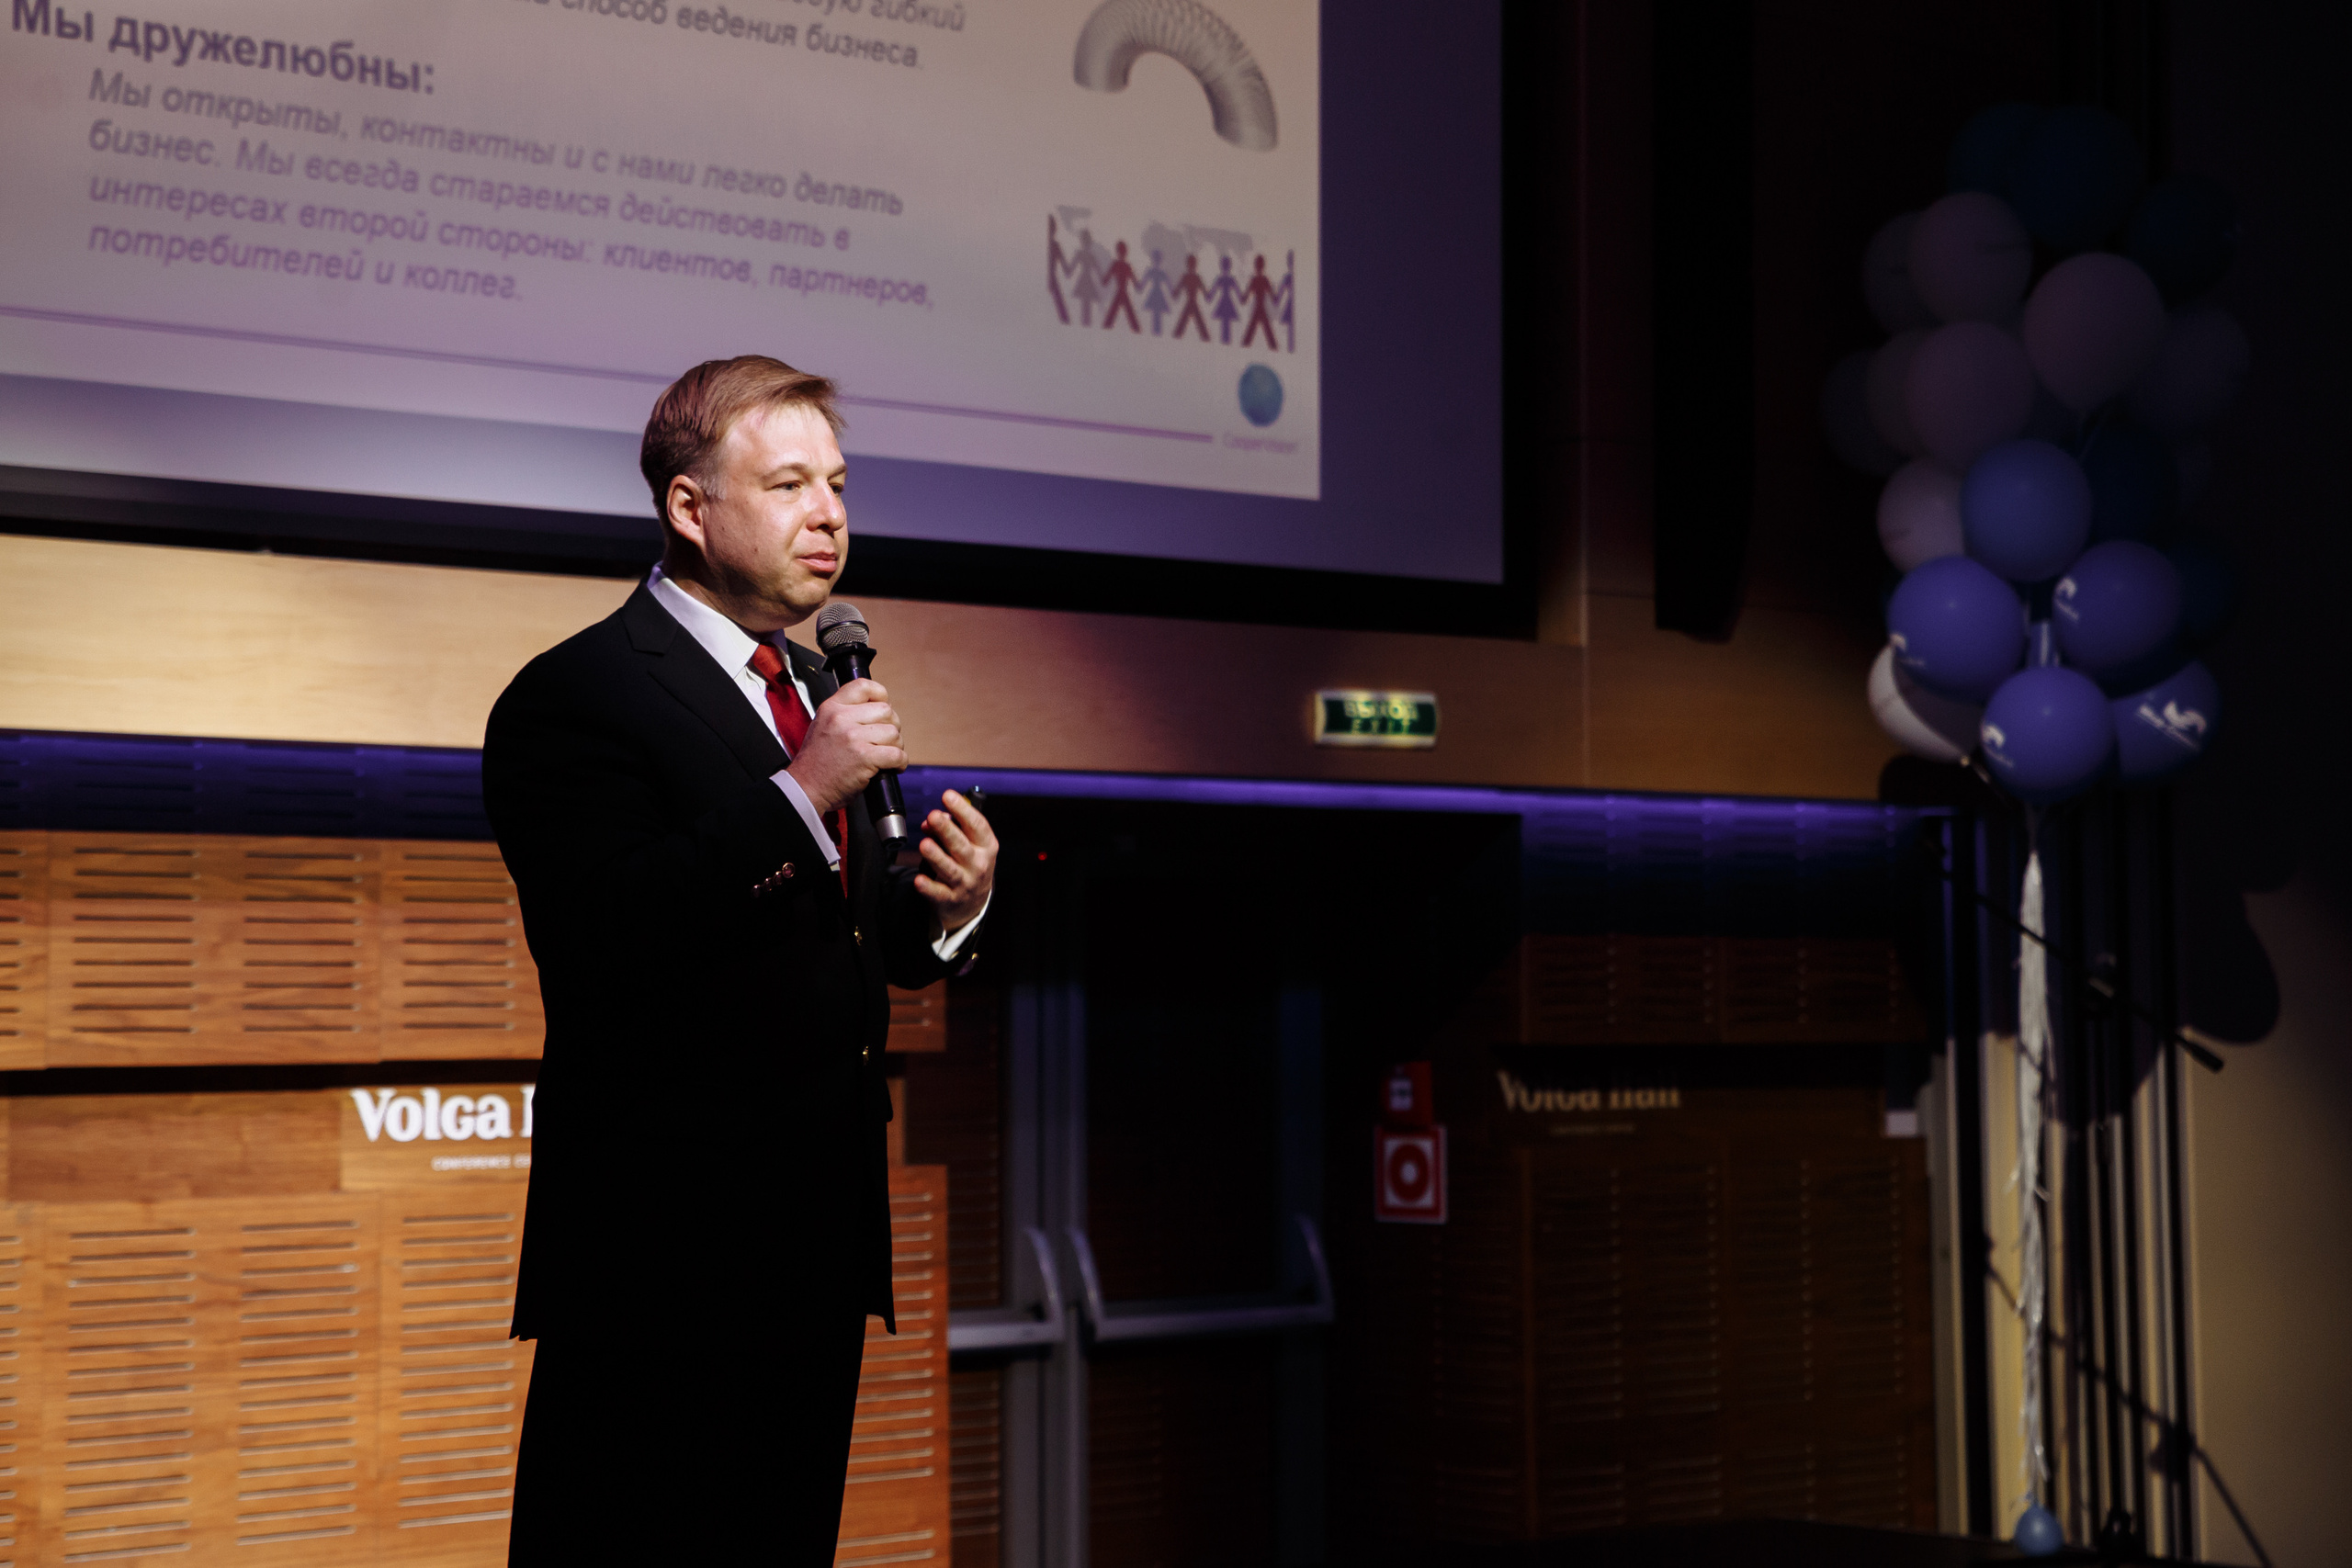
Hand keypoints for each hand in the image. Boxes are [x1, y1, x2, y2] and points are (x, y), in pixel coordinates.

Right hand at [785, 677, 904, 815]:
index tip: (882, 711)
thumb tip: (880, 710)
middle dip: (891, 726)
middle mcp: (841, 718)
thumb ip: (846, 714)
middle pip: (886, 710)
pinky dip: (900, 762)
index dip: (881, 695)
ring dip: (896, 746)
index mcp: (831, 708)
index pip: (864, 685)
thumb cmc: (817, 762)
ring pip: (894, 732)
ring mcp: (853, 737)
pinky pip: (896, 753)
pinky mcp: (864, 757)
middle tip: (884, 741)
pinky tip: (893, 766)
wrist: (806, 788)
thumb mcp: (823, 725)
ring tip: (885, 756)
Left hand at [915, 789, 995, 933]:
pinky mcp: (950, 899)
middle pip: (962, 846)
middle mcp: (979, 865)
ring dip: (937, 856)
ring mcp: (965, 884)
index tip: (948, 796)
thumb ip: (951, 829)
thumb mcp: (970, 845)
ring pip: (950, 869)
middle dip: (947, 830)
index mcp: (986, 846)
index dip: (963, 810)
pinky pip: (938, 893)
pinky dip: (929, 887)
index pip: (977, 825)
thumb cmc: (970, 864)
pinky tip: (919, 880)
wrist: (972, 903)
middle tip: (934, 816)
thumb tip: (930, 821)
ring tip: (925, 844)